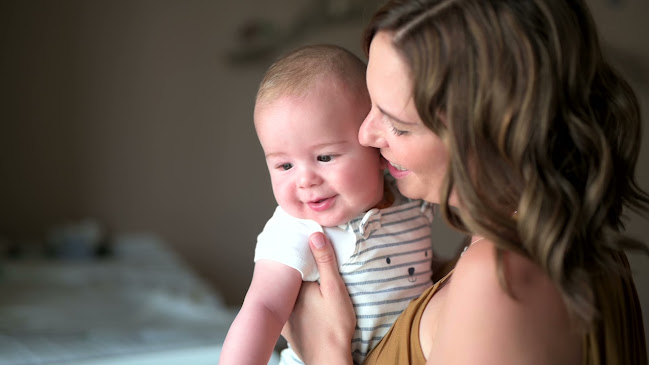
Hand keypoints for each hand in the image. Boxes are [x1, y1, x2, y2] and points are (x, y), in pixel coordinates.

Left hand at [281, 232, 355, 363]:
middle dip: (295, 269)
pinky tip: (301, 302)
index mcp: (295, 285)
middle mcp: (285, 299)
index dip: (300, 252)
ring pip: (286, 294)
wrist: (328, 358)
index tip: (304, 242)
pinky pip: (286, 309)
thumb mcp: (335, 289)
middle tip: (305, 259)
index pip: (293, 262)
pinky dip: (291, 303)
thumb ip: (325, 261)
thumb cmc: (334, 325)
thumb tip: (314, 234)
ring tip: (303, 279)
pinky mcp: (286, 328)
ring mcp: (283, 315)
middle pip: (289, 278)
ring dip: (292, 286)